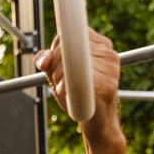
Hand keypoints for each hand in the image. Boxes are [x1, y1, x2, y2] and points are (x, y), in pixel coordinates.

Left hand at [35, 27, 121, 142]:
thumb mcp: (60, 73)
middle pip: (69, 46)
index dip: (56, 48)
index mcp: (99, 44)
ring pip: (73, 61)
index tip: (54, 62)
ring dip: (59, 76)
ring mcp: (110, 67)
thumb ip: (49, 61)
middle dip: (55, 64)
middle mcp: (108, 52)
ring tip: (64, 87)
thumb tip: (43, 61)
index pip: (70, 34)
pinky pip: (79, 77)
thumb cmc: (79, 93)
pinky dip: (66, 85)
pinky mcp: (107, 84)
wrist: (97, 119)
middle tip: (57, 80)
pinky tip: (64, 90)